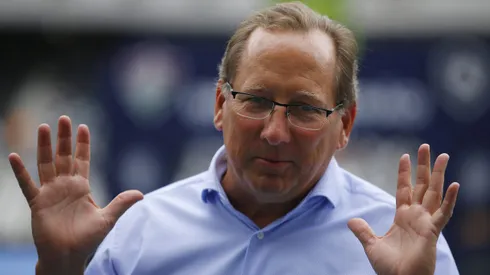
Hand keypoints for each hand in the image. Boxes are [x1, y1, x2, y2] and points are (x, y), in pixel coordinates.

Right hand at [9, 116, 142, 269]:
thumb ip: (121, 203)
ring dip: (44, 146)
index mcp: (81, 187)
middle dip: (64, 138)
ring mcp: (50, 192)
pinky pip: (27, 184)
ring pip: (46, 164)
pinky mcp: (38, 203)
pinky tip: (14, 156)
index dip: (82, 144)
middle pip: (63, 156)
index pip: (82, 159)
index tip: (83, 126)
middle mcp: (65, 185)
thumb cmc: (87, 239)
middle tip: (64, 118)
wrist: (69, 256)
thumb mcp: (107, 218)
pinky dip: (20, 171)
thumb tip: (141, 194)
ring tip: (43, 127)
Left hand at [348, 144, 459, 274]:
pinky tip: (454, 185)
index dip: (404, 173)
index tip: (404, 155)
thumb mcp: (372, 245)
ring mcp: (426, 222)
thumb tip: (351, 221)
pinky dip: (450, 200)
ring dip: (440, 175)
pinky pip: (443, 214)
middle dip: (424, 166)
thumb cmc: (389, 267)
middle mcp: (416, 216)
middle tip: (425, 146)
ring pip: (435, 193)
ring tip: (444, 156)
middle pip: (422, 185)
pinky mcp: (432, 232)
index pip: (404, 189)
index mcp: (403, 216)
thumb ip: (363, 231)